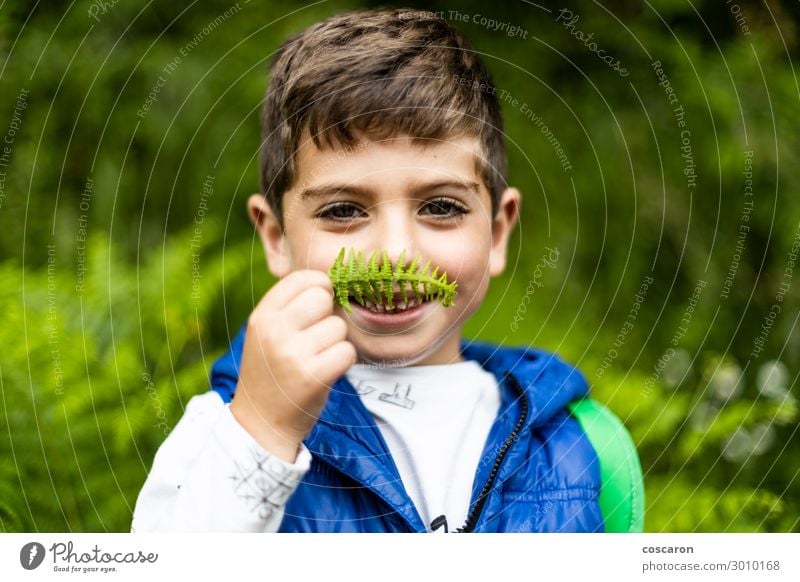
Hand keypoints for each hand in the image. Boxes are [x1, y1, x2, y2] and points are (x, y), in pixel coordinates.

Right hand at [229, 270, 355, 461]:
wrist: (261, 424)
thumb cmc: (272, 372)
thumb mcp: (266, 333)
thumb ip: (290, 306)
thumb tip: (330, 283)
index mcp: (262, 316)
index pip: (303, 278)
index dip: (319, 288)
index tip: (318, 306)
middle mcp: (275, 331)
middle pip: (323, 298)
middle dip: (328, 315)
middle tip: (317, 337)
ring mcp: (294, 354)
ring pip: (339, 327)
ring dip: (336, 343)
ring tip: (316, 359)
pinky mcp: (314, 376)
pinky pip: (347, 352)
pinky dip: (343, 362)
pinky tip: (326, 372)